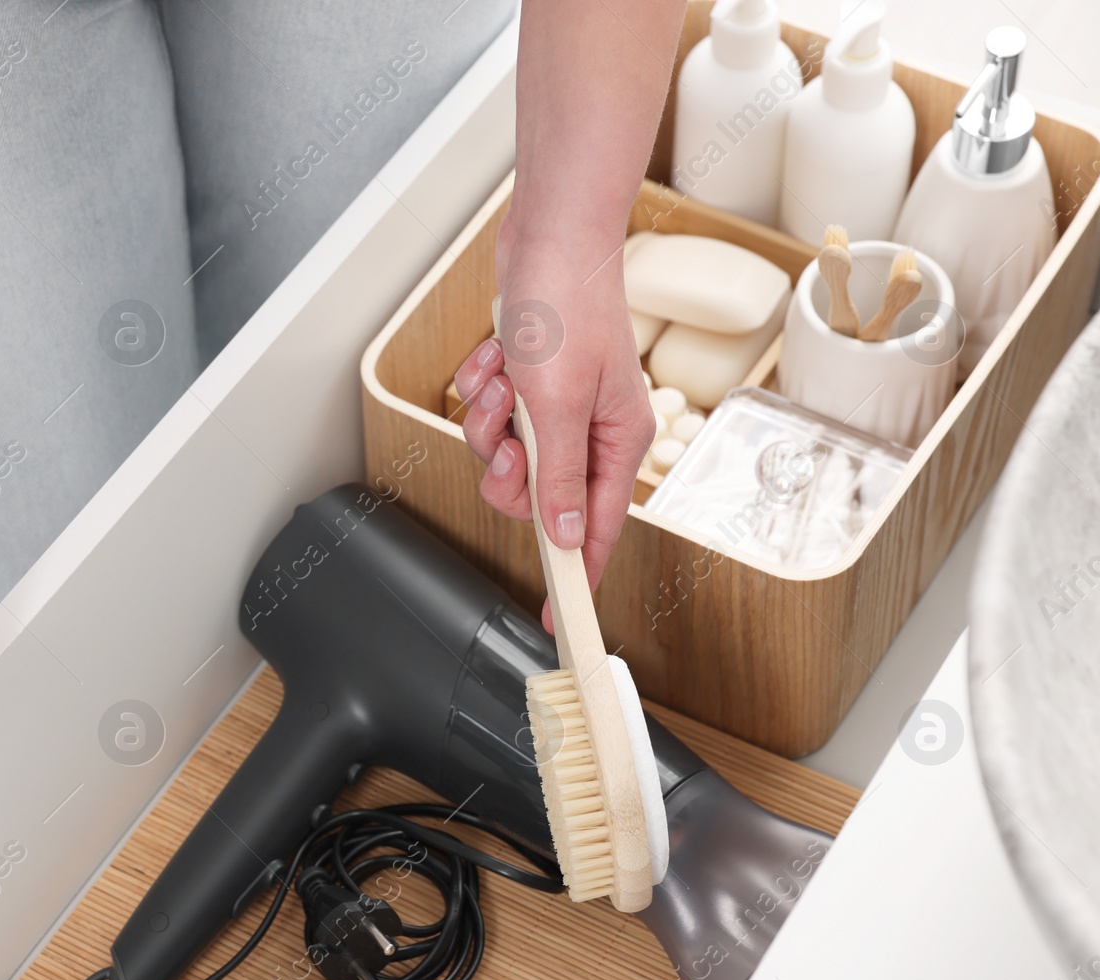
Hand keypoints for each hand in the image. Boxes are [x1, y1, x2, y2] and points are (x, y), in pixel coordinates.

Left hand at [454, 224, 654, 630]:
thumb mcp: (558, 407)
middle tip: (505, 442)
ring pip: (504, 456)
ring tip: (501, 381)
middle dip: (506, 470)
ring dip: (489, 420)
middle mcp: (590, 431)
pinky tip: (495, 358)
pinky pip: (491, 416)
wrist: (548, 236)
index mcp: (616, 443)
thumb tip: (567, 537)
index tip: (557, 623)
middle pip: (535, 498)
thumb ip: (560, 479)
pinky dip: (484, 389)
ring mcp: (557, 409)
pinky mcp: (527, 386)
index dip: (576, 579)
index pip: (597, 533)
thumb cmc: (568, 306)